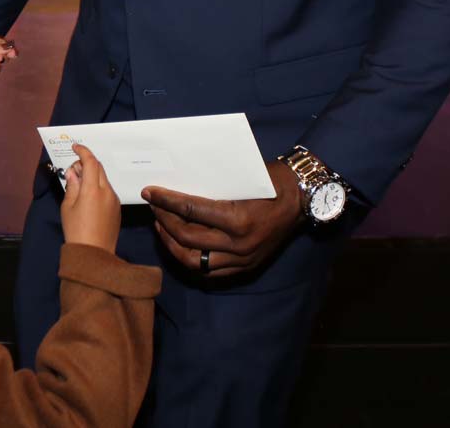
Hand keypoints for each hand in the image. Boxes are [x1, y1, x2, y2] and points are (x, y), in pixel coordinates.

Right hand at [61, 144, 120, 251]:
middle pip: (98, 168)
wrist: (94, 255)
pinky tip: (88, 196)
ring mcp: (114, 200)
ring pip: (103, 179)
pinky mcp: (117, 208)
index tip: (75, 147)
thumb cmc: (76, 231)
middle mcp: (107, 191)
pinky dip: (97, 186)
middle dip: (86, 163)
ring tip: (78, 183)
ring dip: (92, 175)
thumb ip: (71, 186)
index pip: (90, 162)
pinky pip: (107, 190)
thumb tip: (72, 173)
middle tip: (73, 168)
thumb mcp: (68, 206)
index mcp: (92, 190)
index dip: (83, 151)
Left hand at [141, 160, 303, 277]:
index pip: (190, 210)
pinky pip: (209, 271)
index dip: (165, 200)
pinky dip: (189, 259)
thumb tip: (175, 183)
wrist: (301, 200)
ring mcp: (242, 259)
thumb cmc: (270, 181)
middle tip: (153, 207)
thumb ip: (211, 187)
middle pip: (187, 237)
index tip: (149, 192)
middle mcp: (238, 244)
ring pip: (193, 260)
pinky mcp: (245, 267)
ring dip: (171, 244)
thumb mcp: (240, 178)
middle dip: (164, 220)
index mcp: (238, 218)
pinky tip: (179, 245)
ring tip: (161, 226)